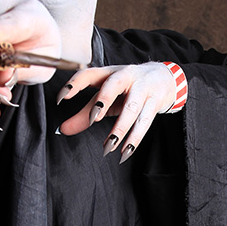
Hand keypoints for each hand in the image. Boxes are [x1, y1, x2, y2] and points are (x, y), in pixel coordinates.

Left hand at [56, 63, 176, 160]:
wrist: (165, 78)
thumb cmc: (129, 88)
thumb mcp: (106, 98)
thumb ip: (83, 114)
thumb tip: (62, 130)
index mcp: (108, 73)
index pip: (89, 74)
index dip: (74, 84)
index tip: (62, 98)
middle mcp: (125, 76)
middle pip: (113, 85)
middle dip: (103, 100)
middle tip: (92, 119)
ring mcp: (143, 88)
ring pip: (132, 109)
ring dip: (120, 129)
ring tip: (108, 147)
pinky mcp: (155, 102)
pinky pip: (144, 122)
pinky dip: (134, 139)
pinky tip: (125, 152)